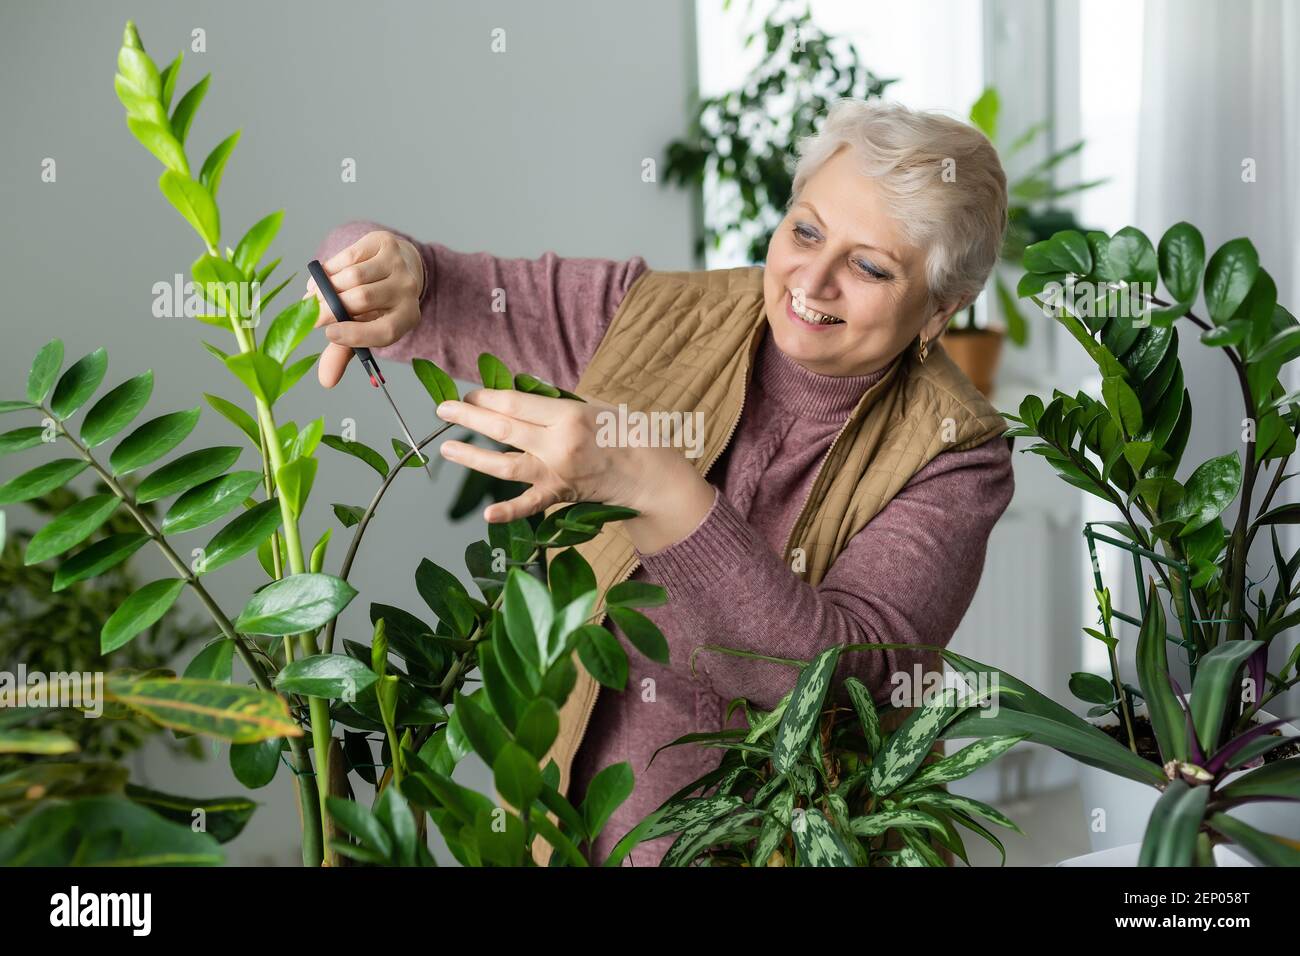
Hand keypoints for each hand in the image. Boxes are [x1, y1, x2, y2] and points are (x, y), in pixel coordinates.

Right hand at [305, 230, 424, 387]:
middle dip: (330, 309)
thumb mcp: (366, 327)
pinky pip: (349, 257)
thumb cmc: (377, 304)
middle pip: (363, 300)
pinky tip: (320, 279)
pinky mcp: (384, 243)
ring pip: (352, 277)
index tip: (328, 334)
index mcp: (408, 317)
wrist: (398, 265)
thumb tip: (325, 381)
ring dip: (325, 288)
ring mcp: (398, 264)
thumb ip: (345, 351)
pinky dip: (329, 269)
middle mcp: (408, 290)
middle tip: (311, 315)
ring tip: (313, 297)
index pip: (384, 331)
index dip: (355, 335)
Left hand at [435, 389, 716, 552]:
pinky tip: (488, 514)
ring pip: (505, 464)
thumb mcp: (595, 406)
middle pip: (503, 427)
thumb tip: (520, 396)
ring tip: (448, 449)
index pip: (516, 403)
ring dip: (473, 456)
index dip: (487, 397)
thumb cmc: (628, 435)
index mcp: (568, 415)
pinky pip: (530, 505)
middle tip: (444, 409)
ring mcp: (557, 472)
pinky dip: (509, 511)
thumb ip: (557, 403)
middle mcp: (558, 443)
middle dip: (469, 417)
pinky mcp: (561, 495)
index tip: (468, 393)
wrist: (652, 476)